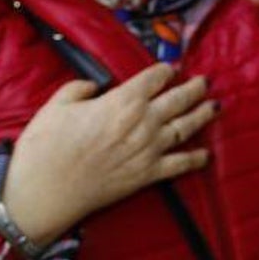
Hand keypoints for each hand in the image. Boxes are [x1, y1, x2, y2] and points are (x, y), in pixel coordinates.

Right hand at [2, 64, 216, 246]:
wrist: (43, 191)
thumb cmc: (46, 146)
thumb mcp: (58, 104)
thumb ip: (81, 88)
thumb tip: (97, 86)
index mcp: (123, 101)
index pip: (154, 78)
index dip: (165, 70)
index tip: (171, 68)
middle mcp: (143, 122)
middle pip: (178, 99)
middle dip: (194, 88)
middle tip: (205, 81)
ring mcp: (149, 149)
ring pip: (186, 127)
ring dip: (203, 115)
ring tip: (215, 106)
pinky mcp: (148, 175)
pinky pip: (180, 165)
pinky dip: (196, 159)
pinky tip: (207, 155)